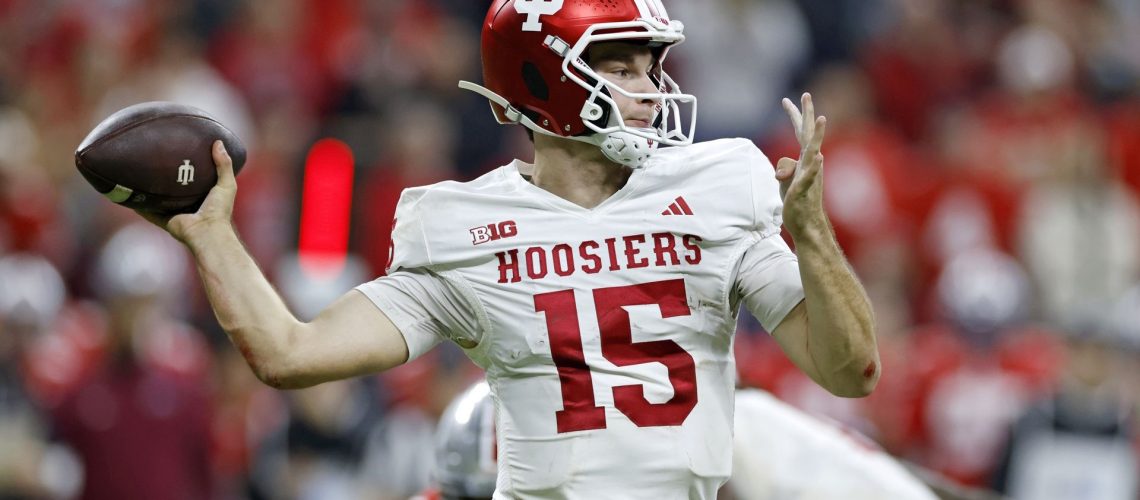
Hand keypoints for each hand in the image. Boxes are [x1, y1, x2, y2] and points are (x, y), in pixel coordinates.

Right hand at [136, 140, 237, 244]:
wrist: (207, 231)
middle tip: (156, 160)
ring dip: (150, 190)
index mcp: (203, 196)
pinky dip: (139, 205)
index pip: (193, 179)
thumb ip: (224, 164)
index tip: (180, 152)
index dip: (188, 167)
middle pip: (174, 188)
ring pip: (159, 199)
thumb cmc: (219, 209)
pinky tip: (129, 194)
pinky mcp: (164, 220)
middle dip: (166, 177)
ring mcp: (175, 213)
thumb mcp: (227, 184)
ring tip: (139, 174)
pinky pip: (148, 212)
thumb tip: (218, 142)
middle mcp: (188, 204)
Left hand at [776, 93, 827, 234]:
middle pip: (808, 135)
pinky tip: (818, 156)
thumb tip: (782, 168)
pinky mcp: (803, 190)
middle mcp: (810, 164)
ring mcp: (809, 176)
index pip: (800, 133)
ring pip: (813, 151)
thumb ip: (786, 168)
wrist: (807, 224)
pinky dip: (814, 166)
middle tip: (806, 94)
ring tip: (822, 119)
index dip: (795, 116)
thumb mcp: (786, 180)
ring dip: (818, 135)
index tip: (788, 99)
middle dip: (807, 114)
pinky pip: (809, 176)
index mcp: (805, 160)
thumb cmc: (798, 202)